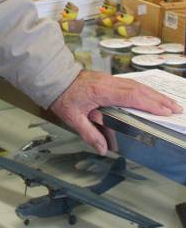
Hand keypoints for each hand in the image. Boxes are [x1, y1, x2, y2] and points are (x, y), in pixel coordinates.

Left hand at [48, 69, 180, 155]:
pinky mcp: (109, 79)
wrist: (54, 77)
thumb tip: (102, 149)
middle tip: (176, 109)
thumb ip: (89, 134)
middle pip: (139, 90)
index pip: (130, 96)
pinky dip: (145, 90)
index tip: (164, 111)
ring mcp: (110, 79)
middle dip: (159, 99)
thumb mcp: (72, 118)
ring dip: (154, 94)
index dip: (149, 104)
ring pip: (137, 85)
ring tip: (170, 104)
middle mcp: (109, 83)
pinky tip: (152, 96)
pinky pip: (131, 84)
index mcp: (101, 91)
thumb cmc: (63, 95)